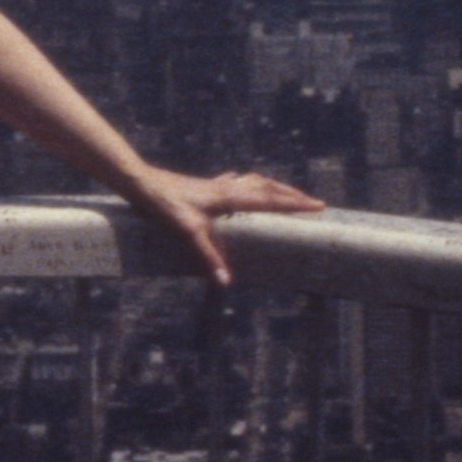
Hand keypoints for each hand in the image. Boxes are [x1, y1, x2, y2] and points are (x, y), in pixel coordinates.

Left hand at [122, 165, 325, 287]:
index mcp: (230, 198)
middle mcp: (228, 187)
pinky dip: (245, 183)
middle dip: (292, 194)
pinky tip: (239, 181)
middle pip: (268, 187)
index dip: (296, 204)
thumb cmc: (164, 206)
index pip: (271, 200)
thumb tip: (226, 281)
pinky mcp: (204, 185)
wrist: (142, 183)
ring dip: (272, 187)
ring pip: (253, 182)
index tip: (319, 206)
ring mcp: (216, 184)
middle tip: (313, 202)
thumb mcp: (188, 233)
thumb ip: (209, 257)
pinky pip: (233, 181)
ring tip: (285, 192)